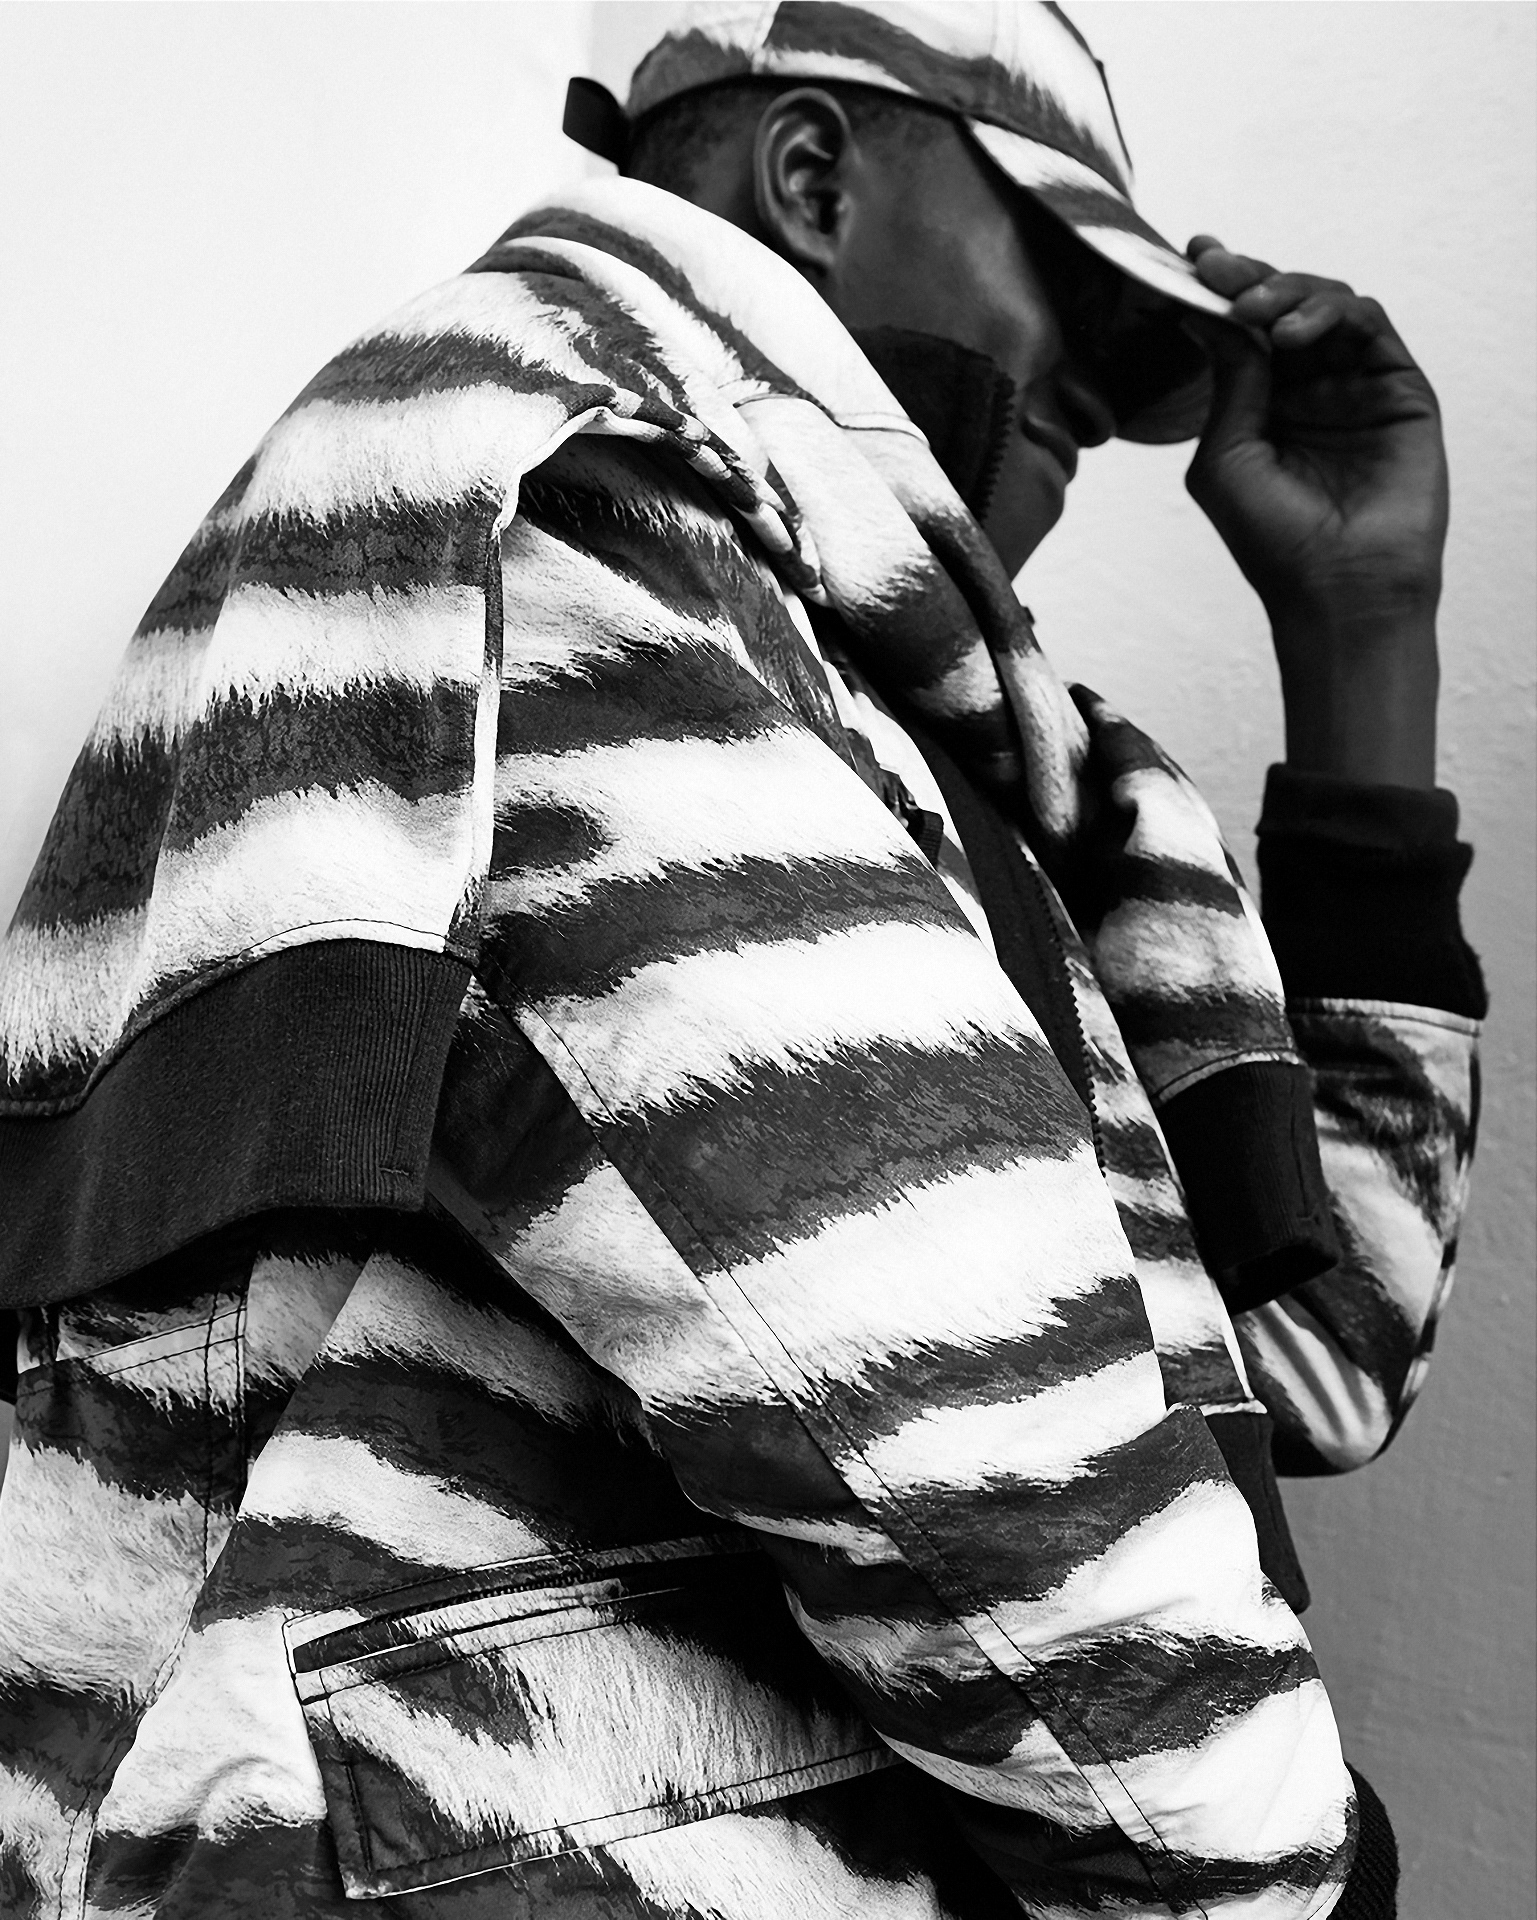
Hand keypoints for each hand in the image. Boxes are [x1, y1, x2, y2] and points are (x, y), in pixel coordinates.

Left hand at [1182, 239, 1445, 786]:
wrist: (1336, 590)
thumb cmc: (1273, 541)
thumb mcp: (1225, 456)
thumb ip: (1228, 381)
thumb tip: (1210, 312)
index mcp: (1265, 404)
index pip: (1243, 331)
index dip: (1220, 290)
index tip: (1191, 256)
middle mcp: (1312, 388)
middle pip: (1285, 305)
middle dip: (1249, 278)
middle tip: (1217, 268)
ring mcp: (1357, 385)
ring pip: (1329, 303)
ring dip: (1288, 293)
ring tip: (1257, 312)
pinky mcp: (1400, 388)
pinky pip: (1370, 326)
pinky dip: (1332, 313)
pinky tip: (1293, 332)